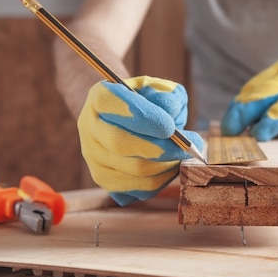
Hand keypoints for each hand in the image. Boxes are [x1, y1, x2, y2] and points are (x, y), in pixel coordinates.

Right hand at [77, 76, 203, 205]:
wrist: (128, 118)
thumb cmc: (147, 100)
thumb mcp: (159, 88)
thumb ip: (167, 95)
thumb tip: (171, 114)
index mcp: (99, 97)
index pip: (109, 103)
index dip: (141, 116)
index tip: (170, 126)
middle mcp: (89, 127)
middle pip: (119, 143)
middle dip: (160, 148)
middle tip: (188, 147)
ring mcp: (94, 156)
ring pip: (132, 169)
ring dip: (166, 165)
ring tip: (183, 155)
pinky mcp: (106, 179)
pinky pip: (137, 188)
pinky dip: (162, 180)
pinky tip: (171, 166)